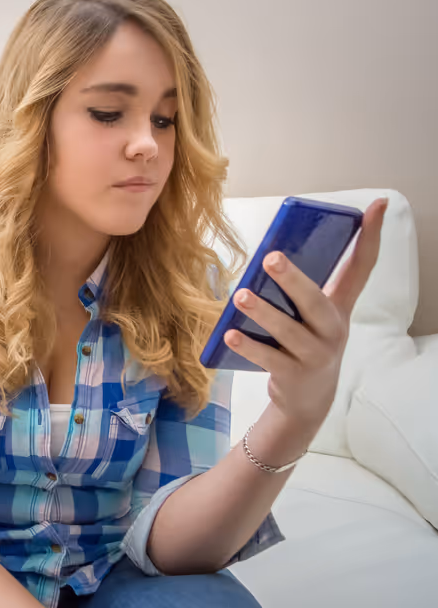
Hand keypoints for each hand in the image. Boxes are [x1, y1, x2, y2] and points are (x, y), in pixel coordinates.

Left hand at [223, 198, 386, 426]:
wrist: (306, 401)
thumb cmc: (302, 345)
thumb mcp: (310, 318)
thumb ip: (296, 291)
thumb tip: (265, 257)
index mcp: (339, 308)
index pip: (362, 267)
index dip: (371, 237)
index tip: (378, 206)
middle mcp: (333, 330)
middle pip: (317, 301)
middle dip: (294, 280)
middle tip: (270, 258)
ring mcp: (316, 355)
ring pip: (290, 332)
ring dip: (264, 313)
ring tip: (239, 296)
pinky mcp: (295, 376)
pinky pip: (270, 358)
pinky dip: (249, 347)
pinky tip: (230, 335)